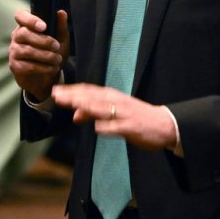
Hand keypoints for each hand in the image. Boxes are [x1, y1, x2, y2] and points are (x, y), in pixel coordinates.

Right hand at [9, 9, 69, 101]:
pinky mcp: (15, 66)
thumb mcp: (61, 40)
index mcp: (26, 25)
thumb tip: (61, 12)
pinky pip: (28, 65)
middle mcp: (17, 36)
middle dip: (43, 40)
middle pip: (24, 33)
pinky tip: (52, 68)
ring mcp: (14, 51)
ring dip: (46, 56)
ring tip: (57, 59)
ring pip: (27, 50)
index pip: (20, 16)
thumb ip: (60, 26)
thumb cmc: (52, 53)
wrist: (47, 77)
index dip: (30, 20)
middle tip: (56, 46)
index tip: (44, 26)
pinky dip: (43, 67)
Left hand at [51, 83, 176, 151]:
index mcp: (111, 96)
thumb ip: (93, 112)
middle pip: (92, 97)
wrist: (164, 124)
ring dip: (87, 106)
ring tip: (72, 105)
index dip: (71, 90)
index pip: (88, 90)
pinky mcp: (132, 127)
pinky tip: (96, 128)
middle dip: (73, 96)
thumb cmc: (135, 117)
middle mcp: (116, 101)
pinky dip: (107, 127)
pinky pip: (117, 127)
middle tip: (56, 95)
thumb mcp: (112, 113)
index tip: (55, 90)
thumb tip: (74, 115)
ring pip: (103, 108)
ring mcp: (124, 114)